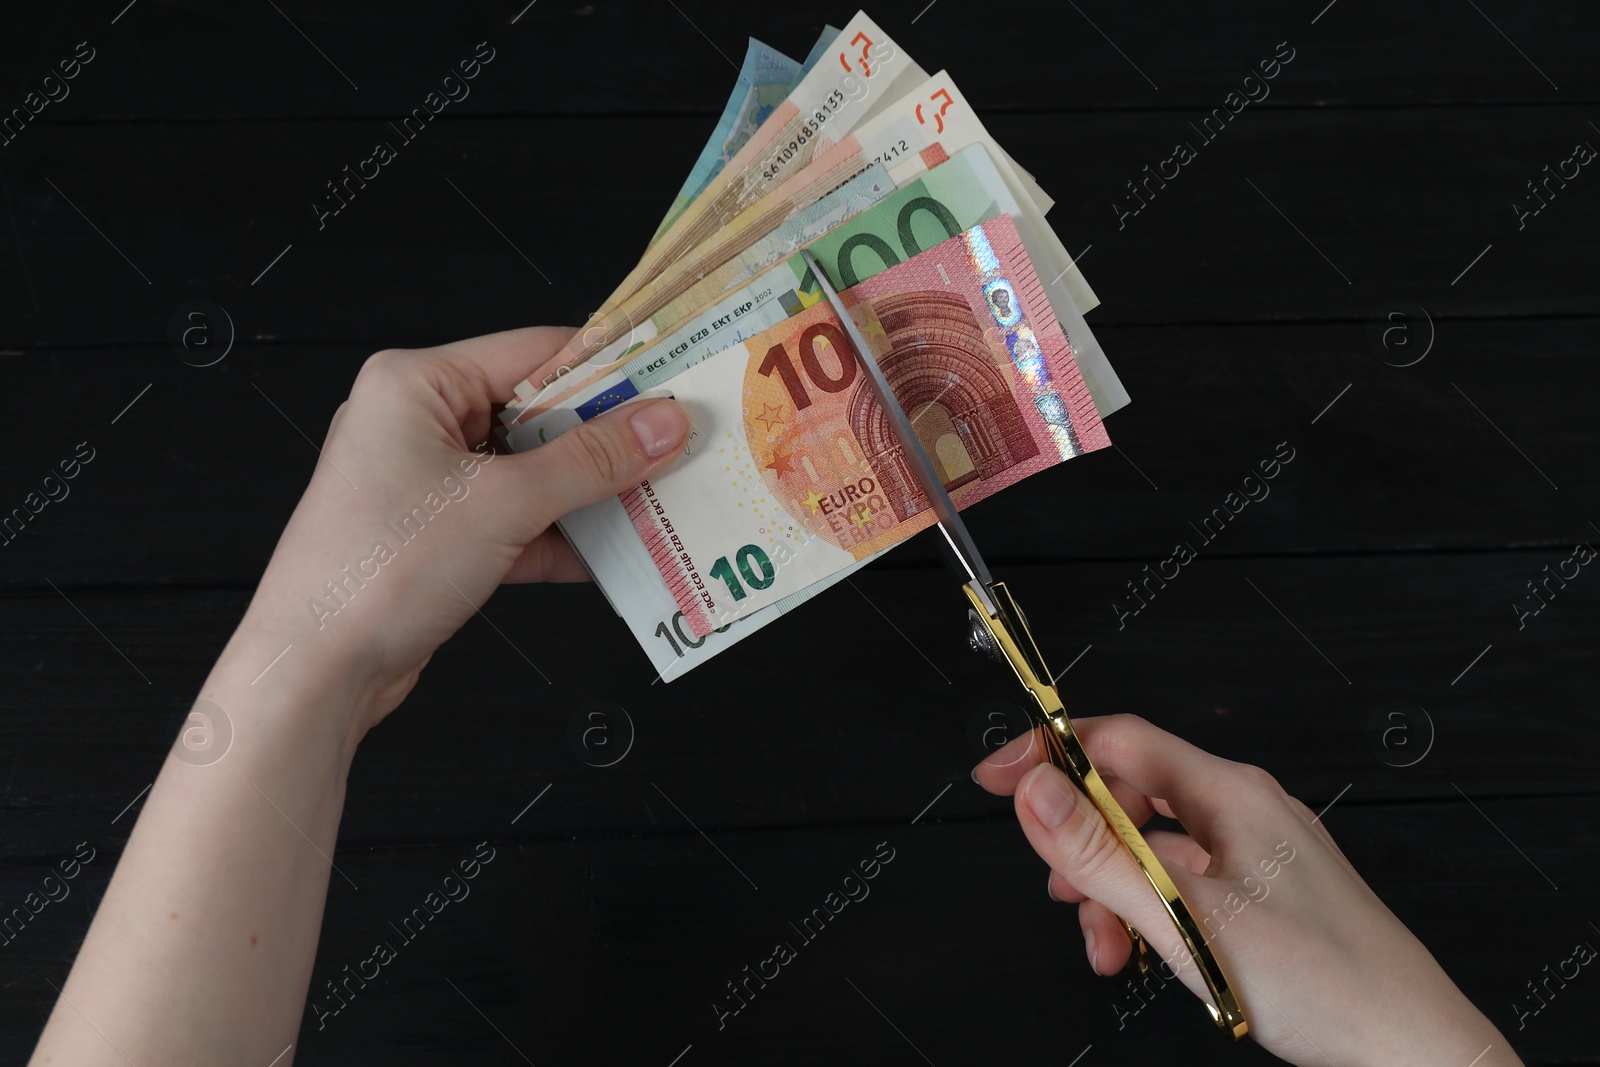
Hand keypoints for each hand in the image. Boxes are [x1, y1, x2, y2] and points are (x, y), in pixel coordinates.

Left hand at [234, 326, 690, 737]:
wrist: (317, 670)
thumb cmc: (376, 571)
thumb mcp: (503, 503)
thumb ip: (592, 461)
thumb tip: (663, 423)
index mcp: (416, 384)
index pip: (535, 353)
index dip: (608, 370)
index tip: (671, 386)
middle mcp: (418, 423)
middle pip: (538, 414)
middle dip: (605, 440)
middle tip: (674, 448)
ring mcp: (428, 483)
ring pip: (533, 472)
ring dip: (590, 493)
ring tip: (657, 500)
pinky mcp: (440, 537)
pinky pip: (518, 521)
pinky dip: (562, 536)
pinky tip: (613, 552)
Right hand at [973, 715, 1519, 1066]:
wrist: (1411, 1048)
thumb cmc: (1324, 983)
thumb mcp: (1188, 919)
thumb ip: (1103, 855)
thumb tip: (1036, 793)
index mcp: (1231, 794)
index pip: (1120, 739)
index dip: (1051, 752)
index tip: (996, 778)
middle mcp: (1245, 810)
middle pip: (1133, 795)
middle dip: (1084, 846)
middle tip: (1060, 891)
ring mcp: (1257, 852)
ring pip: (1155, 847)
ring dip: (1115, 891)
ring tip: (1107, 949)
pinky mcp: (1265, 893)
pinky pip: (1186, 881)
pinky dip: (1152, 912)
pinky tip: (1147, 954)